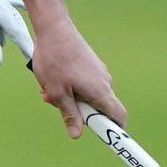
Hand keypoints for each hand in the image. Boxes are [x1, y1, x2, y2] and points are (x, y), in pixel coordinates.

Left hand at [25, 7, 123, 138]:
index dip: (116, 130)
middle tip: (56, 106)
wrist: (54, 28)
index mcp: (100, 91)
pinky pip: (84, 83)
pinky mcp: (90, 64)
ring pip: (87, 95)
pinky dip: (70, 86)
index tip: (108, 139)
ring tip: (48, 90)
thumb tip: (77, 134)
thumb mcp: (58, 93)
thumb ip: (69, 114)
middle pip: (99, 107)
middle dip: (79, 112)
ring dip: (70, 98)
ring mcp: (98, 72)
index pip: (118, 116)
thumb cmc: (55, 60)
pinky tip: (52, 80)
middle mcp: (104, 82)